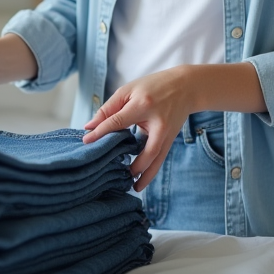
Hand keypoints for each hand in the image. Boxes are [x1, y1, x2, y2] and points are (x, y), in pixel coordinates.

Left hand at [82, 66, 196, 191]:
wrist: (186, 87)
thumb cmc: (153, 86)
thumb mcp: (129, 90)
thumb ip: (109, 108)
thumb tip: (90, 126)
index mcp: (143, 105)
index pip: (118, 122)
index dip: (101, 132)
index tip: (86, 141)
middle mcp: (158, 122)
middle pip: (145, 150)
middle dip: (132, 165)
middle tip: (114, 172)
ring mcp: (167, 133)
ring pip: (157, 159)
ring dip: (145, 175)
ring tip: (134, 187)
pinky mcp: (171, 139)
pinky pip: (160, 158)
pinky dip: (151, 170)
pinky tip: (142, 179)